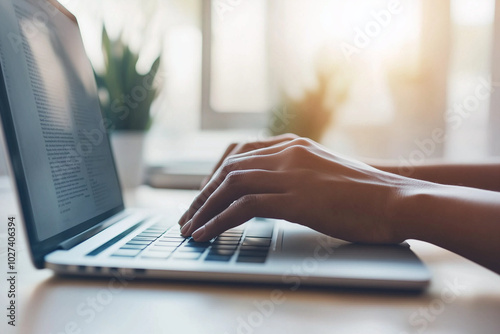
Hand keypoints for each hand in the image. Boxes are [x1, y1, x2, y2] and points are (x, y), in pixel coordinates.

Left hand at [178, 136, 413, 243]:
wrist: (398, 199)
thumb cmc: (366, 194)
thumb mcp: (325, 174)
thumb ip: (297, 174)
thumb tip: (274, 191)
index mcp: (293, 145)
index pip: (239, 153)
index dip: (215, 175)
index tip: (203, 195)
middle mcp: (288, 154)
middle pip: (229, 169)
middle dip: (203, 194)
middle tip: (188, 215)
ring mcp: (291, 174)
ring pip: (231, 185)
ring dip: (205, 208)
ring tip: (190, 228)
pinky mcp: (295, 199)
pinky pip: (244, 207)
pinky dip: (219, 221)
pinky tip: (207, 234)